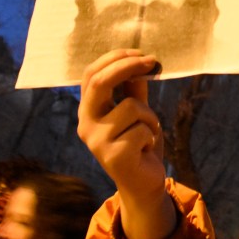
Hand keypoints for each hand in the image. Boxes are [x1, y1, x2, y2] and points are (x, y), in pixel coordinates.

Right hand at [78, 49, 173, 238]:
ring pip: (131, 107)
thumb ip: (133, 89)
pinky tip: (146, 149)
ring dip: (150, 116)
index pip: (91, 74)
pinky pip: (142, 129)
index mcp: (88, 110)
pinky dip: (152, 134)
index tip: (142, 54)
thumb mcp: (137, 112)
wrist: (144, 184)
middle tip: (153, 62)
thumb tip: (141, 60)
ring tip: (148, 132)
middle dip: (128, 67)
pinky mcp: (113, 156)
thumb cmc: (140, 144)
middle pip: (100, 82)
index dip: (115, 59)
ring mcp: (97, 141)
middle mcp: (85, 124)